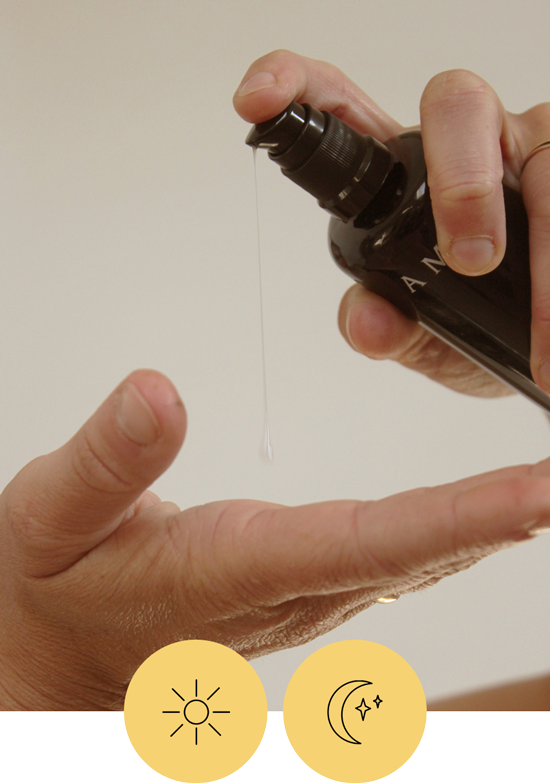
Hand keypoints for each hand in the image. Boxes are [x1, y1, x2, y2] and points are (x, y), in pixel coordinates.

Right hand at [1, 369, 549, 709]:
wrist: (64, 658)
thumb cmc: (60, 588)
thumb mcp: (54, 515)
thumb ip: (107, 459)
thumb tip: (158, 392)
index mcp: (236, 566)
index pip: (366, 540)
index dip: (458, 517)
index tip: (537, 491)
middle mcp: (292, 585)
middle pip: (423, 552)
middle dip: (512, 513)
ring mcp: (308, 589)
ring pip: (424, 556)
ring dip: (501, 518)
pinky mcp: (308, 580)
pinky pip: (403, 554)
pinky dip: (463, 525)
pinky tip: (502, 506)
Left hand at [234, 50, 549, 397]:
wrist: (543, 351)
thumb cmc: (479, 331)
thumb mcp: (430, 339)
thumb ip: (393, 330)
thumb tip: (365, 323)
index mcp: (404, 180)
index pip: (347, 110)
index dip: (299, 87)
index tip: (257, 100)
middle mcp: (469, 148)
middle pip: (457, 105)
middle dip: (464, 182)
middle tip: (473, 263)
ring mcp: (529, 151)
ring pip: (537, 147)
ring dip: (540, 242)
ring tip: (541, 335)